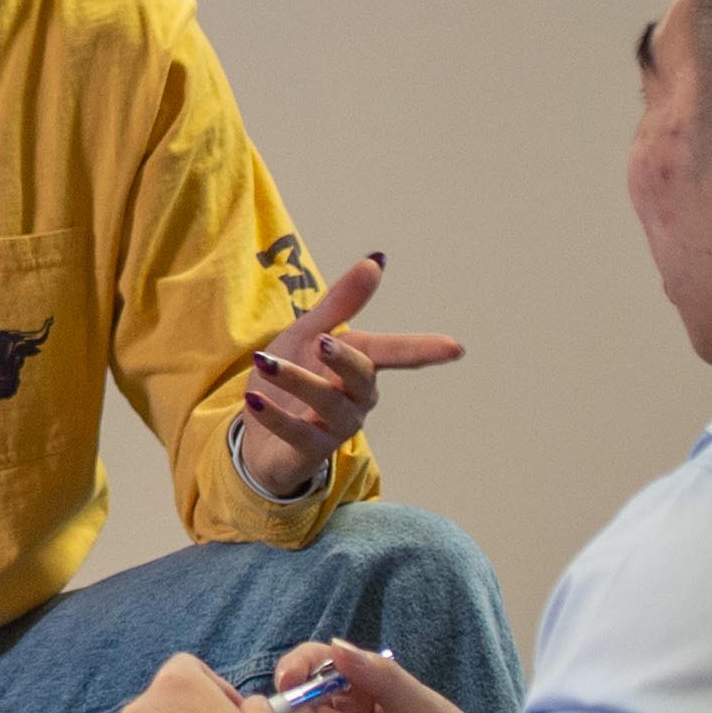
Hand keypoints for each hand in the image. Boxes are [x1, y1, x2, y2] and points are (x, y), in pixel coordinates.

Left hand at [236, 254, 463, 498]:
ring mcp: (334, 428)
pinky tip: (256, 400)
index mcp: (359, 366)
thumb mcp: (308, 334)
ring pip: (327, 404)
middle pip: (362, 378)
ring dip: (297, 381)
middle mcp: (355, 399)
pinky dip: (275, 416)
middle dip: (345, 359)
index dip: (424, 349)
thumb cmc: (292, 377)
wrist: (257, 432)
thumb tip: (376, 261)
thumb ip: (341, 304)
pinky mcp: (307, 451)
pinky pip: (297, 435)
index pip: (394, 354)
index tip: (455, 348)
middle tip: (322, 341)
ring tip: (265, 363)